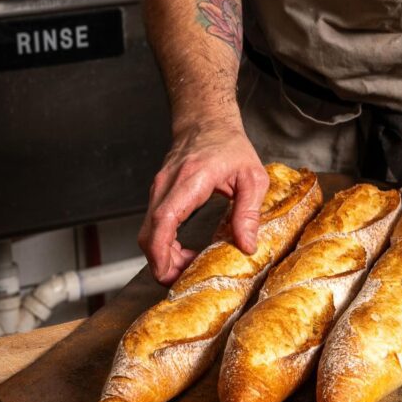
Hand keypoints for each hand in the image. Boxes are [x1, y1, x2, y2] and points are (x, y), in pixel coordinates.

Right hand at [138, 116, 268, 284]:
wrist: (207, 121)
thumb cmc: (230, 146)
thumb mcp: (252, 178)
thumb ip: (248, 212)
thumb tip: (246, 246)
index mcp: (190, 180)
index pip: (164, 220)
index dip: (162, 251)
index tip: (168, 273)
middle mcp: (166, 186)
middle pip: (149, 233)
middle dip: (161, 263)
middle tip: (185, 279)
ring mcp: (158, 190)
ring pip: (148, 232)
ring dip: (163, 256)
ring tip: (189, 266)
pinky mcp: (158, 195)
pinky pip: (154, 226)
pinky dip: (164, 244)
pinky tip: (185, 252)